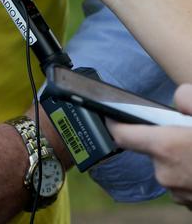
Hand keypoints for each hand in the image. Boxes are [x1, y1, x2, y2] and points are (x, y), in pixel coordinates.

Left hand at [107, 84, 191, 207]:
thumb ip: (187, 97)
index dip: (114, 121)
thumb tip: (177, 101)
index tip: (108, 113)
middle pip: (153, 149)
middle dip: (166, 137)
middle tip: (187, 130)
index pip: (122, 134)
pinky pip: (184, 182)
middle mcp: (166, 174)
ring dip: (182, 157)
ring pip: (170, 167)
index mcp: (165, 148)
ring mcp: (180, 195)